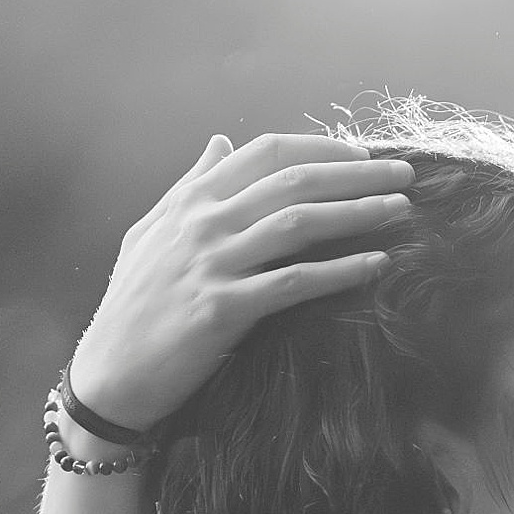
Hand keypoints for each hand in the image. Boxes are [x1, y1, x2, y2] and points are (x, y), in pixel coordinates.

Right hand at [69, 133, 415, 430]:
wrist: (110, 372)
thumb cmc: (134, 302)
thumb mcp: (152, 231)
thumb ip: (190, 184)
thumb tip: (220, 142)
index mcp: (192, 199)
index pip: (267, 153)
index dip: (321, 147)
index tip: (361, 153)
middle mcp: (204, 223)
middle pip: (294, 181)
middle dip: (356, 172)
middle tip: (404, 172)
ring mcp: (213, 264)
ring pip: (299, 223)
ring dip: (358, 212)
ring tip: (401, 209)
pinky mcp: (223, 309)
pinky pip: (294, 282)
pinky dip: (339, 270)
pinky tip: (375, 264)